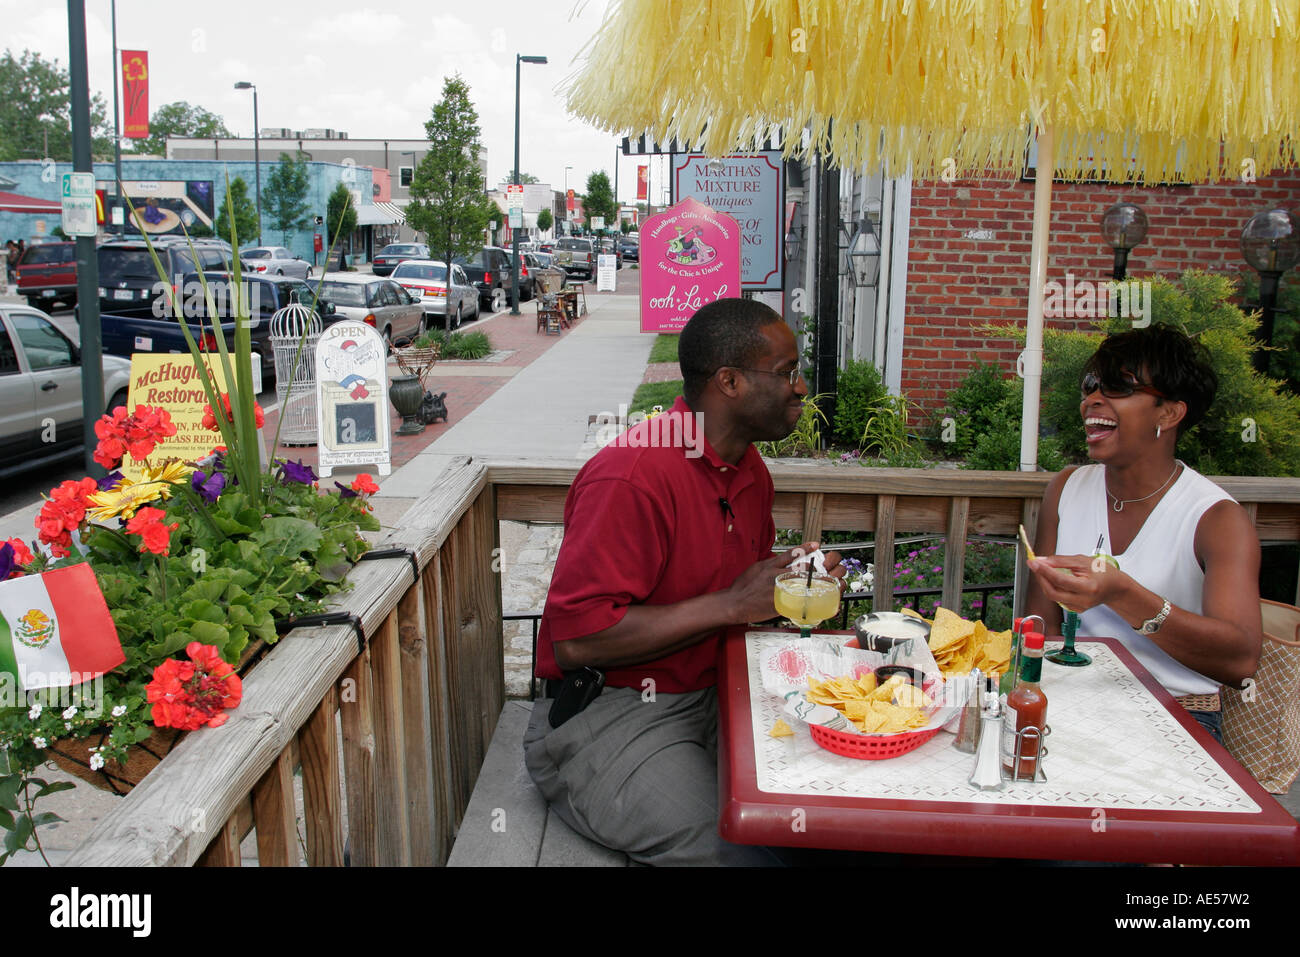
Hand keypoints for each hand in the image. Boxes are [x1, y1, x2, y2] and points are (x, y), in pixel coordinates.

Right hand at [727, 542, 842, 622]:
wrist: (735, 603)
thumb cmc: (744, 587)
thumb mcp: (758, 568)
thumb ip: (772, 564)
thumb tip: (784, 560)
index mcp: (771, 566)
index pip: (791, 553)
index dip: (806, 548)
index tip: (816, 544)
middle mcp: (776, 576)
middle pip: (802, 568)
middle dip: (817, 566)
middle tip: (827, 565)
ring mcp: (780, 590)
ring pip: (803, 583)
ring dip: (818, 581)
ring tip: (828, 580)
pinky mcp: (781, 603)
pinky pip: (798, 599)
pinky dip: (809, 597)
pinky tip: (818, 596)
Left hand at [1027, 554, 1130, 613]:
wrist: (1115, 587)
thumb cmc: (1103, 572)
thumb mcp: (1082, 561)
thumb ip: (1060, 561)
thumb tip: (1042, 561)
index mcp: (1088, 587)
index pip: (1060, 580)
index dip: (1044, 571)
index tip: (1033, 562)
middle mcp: (1083, 600)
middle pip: (1053, 592)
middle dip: (1041, 578)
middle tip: (1035, 565)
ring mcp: (1079, 607)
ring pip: (1053, 596)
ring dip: (1045, 582)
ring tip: (1044, 570)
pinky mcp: (1075, 609)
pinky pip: (1058, 599)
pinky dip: (1052, 588)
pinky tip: (1053, 580)